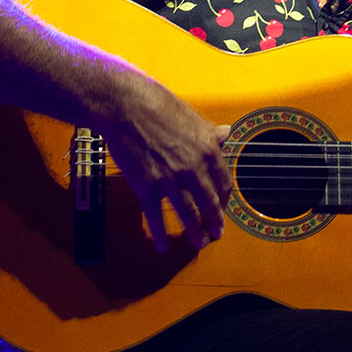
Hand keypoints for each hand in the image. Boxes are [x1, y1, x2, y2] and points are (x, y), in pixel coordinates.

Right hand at [96, 76, 232, 252]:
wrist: (125, 106)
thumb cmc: (158, 105)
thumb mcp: (192, 116)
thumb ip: (209, 132)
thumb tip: (226, 132)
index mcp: (208, 150)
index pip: (224, 182)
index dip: (225, 199)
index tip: (222, 206)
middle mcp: (194, 168)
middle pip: (210, 203)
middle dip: (215, 222)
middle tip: (216, 234)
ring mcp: (170, 180)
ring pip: (188, 214)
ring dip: (195, 233)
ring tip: (199, 244)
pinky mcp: (147, 187)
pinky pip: (156, 217)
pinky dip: (160, 234)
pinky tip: (163, 246)